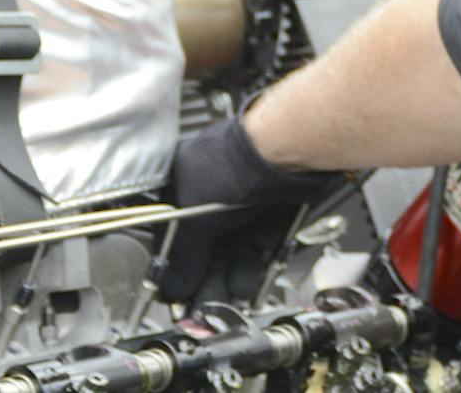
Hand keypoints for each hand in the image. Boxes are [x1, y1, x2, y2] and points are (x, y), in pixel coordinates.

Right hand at [159, 116, 340, 305]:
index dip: (178, 266)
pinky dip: (255, 268)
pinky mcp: (277, 208)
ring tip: (225, 306)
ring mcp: (248, 197)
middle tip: (202, 310)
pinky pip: (262, 245)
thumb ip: (184, 256)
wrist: (286, 149)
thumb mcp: (194, 217)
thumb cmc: (234, 162)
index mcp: (185, 180)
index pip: (177, 232)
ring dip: (229, 280)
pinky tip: (247, 289)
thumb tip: (173, 285)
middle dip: (206, 280)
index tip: (178, 294)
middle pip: (209, 246)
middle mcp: (217, 189)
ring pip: (236, 249)